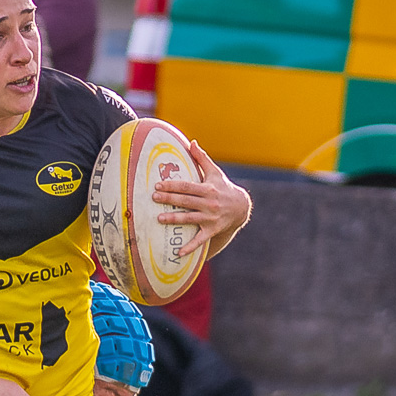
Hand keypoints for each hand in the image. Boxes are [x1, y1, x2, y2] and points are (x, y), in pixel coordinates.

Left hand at [153, 140, 251, 258]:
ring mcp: (210, 218)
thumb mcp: (215, 172)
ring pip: (190, 218)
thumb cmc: (223, 188)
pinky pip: (200, 240)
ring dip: (175, 219)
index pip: (187, 186)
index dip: (172, 185)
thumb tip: (191, 142)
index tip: (158, 184)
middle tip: (153, 198)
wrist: (241, 207)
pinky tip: (177, 253)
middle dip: (169, 199)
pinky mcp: (212, 230)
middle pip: (186, 201)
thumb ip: (201, 158)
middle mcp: (209, 203)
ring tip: (159, 218)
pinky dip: (190, 247)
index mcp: (207, 189)